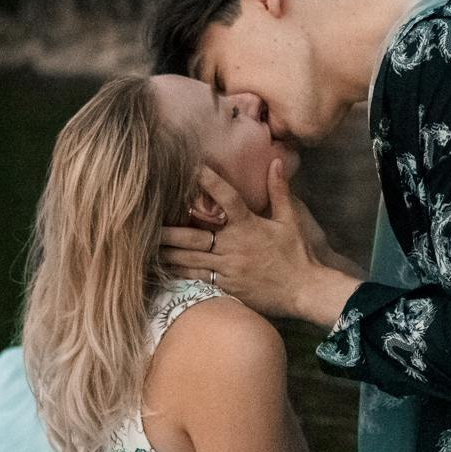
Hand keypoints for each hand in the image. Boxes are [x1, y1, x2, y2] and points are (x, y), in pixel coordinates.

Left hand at [159, 160, 344, 322]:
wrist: (304, 290)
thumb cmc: (297, 254)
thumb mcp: (290, 220)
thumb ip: (279, 191)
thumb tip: (276, 161)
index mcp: (248, 226)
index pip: (227, 198)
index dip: (209, 182)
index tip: (192, 168)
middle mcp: (233, 246)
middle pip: (194, 236)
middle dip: (169, 231)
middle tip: (148, 224)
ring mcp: (228, 268)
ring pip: (190, 259)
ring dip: (168, 253)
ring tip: (146, 247)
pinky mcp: (227, 287)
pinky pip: (197, 279)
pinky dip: (178, 274)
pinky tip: (162, 269)